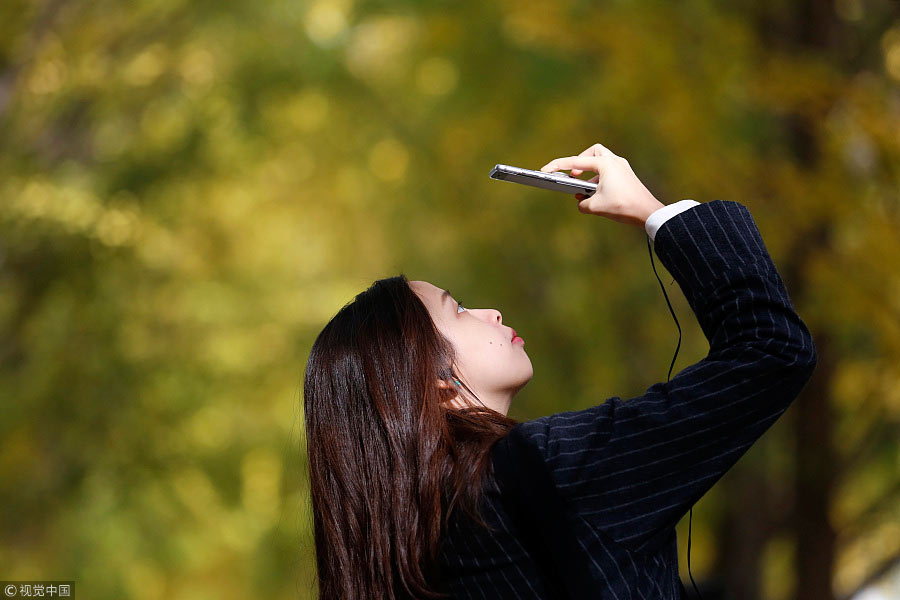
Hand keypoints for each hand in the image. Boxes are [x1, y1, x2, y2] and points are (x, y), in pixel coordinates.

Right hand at [540, 143, 664, 227]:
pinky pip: (608, 172)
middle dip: (580, 161)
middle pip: (593, 152)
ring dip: (589, 174)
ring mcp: (622, 168)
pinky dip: (598, 180)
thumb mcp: (594, 207)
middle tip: (574, 175)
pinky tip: (595, 195)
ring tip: (582, 189)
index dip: (558, 166)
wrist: (647, 213)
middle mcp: (615, 161)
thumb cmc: (623, 206)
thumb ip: (581, 203)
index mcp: (605, 164)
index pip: (576, 161)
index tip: (546, 169)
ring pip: (601, 162)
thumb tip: (581, 202)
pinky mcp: (627, 177)